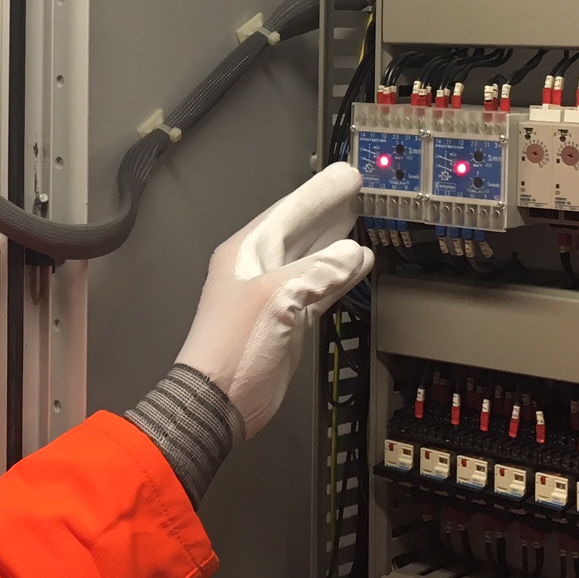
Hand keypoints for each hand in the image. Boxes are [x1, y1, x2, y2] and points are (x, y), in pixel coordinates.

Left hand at [172, 162, 372, 441]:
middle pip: (301, 228)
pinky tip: (358, 265)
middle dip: (330, 209)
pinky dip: (338, 275)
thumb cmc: (233, 346)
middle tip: (358, 188)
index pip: (290, 210)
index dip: (320, 193)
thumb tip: (354, 254)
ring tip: (360, 217)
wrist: (218, 401)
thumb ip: (317, 272)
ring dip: (336, 239)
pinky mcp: (287, 319)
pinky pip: (318, 287)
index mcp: (247, 251)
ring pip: (311, 256)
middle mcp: (259, 266)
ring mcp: (273, 293)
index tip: (349, 176)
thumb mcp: (276, 299)